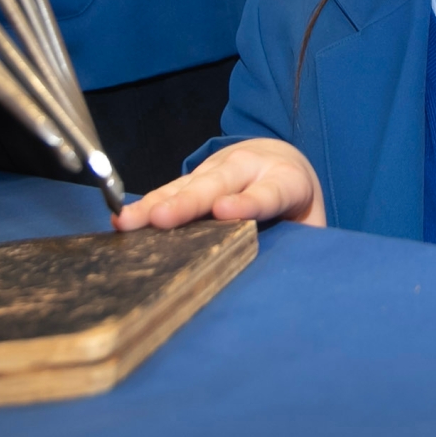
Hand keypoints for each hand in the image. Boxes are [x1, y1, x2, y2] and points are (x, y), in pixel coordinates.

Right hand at [112, 138, 325, 231]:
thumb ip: (305, 243)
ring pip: (186, 186)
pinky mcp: (195, 175)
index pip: (265, 194)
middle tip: (162, 219)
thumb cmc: (295, 200)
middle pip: (216, 186)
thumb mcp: (311, 219)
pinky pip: (169, 190)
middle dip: (188, 203)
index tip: (225, 211)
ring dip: (156, 204)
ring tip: (129, 222)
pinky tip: (123, 219)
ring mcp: (218, 169)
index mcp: (285, 181)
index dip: (246, 203)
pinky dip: (146, 204)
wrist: (279, 156)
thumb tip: (290, 280)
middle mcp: (247, 168)